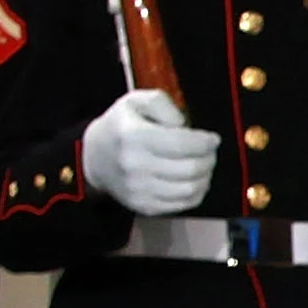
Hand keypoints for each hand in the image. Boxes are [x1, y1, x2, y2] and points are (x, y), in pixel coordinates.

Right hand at [79, 88, 215, 215]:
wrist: (94, 158)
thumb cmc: (121, 125)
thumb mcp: (136, 101)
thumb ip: (163, 104)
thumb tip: (184, 126)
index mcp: (134, 136)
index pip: (183, 143)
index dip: (206, 142)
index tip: (213, 139)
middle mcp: (135, 165)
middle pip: (190, 168)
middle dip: (209, 159)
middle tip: (210, 152)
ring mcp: (139, 190)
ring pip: (190, 189)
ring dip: (206, 176)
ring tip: (205, 165)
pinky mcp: (143, 206)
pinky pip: (182, 204)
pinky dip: (196, 193)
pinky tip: (196, 181)